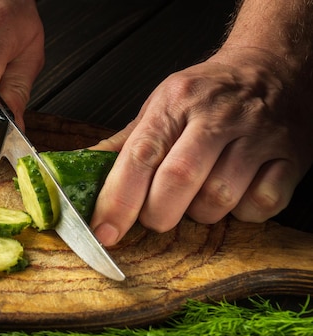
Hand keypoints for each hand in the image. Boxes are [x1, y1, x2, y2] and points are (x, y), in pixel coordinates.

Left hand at [90, 47, 312, 245]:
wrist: (272, 67)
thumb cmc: (207, 94)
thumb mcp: (160, 106)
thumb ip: (123, 144)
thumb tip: (80, 172)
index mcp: (175, 103)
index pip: (139, 157)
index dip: (118, 200)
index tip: (104, 231)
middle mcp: (216, 117)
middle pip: (177, 182)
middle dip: (157, 214)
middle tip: (155, 215)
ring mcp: (257, 136)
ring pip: (219, 200)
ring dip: (200, 213)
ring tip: (198, 196)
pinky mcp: (291, 156)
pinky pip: (261, 205)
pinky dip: (242, 213)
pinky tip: (235, 194)